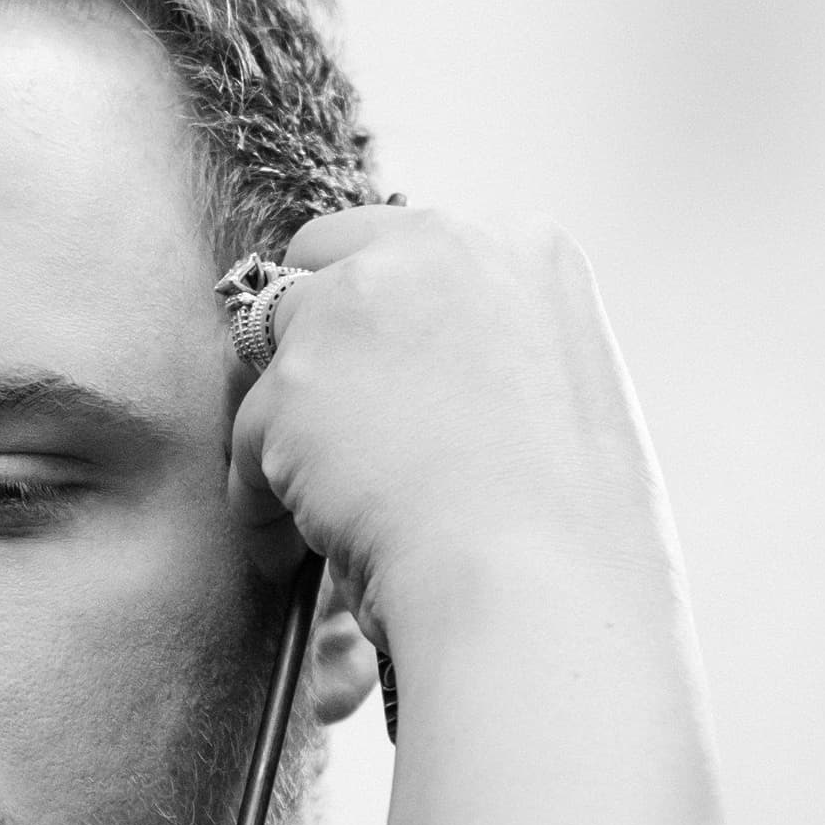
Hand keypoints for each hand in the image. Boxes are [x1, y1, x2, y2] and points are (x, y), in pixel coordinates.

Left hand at [225, 205, 677, 634]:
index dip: (381, 312)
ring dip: (287, 427)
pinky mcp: (294, 378)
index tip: (379, 373)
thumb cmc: (576, 523)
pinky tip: (289, 549)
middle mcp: (437, 247)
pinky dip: (261, 497)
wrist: (540, 581)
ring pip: (278, 352)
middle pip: (322, 265)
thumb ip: (489, 350)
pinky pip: (249, 435)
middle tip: (327, 426)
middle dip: (314, 338)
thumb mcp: (565, 391)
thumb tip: (417, 375)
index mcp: (522, 245)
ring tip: (310, 511)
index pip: (409, 243)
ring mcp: (357, 304)